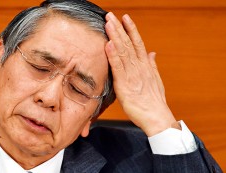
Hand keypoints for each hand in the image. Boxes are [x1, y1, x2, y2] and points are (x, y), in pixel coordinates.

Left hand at [104, 12, 176, 135]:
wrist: (157, 117)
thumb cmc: (154, 101)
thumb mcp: (155, 80)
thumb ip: (152, 65)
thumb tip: (152, 53)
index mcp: (145, 65)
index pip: (137, 43)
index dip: (131, 29)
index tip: (125, 18)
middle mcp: (139, 67)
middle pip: (129, 44)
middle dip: (119, 28)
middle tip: (111, 15)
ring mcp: (132, 75)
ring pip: (123, 52)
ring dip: (115, 37)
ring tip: (108, 24)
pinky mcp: (125, 85)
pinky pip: (118, 68)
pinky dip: (113, 56)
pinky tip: (108, 45)